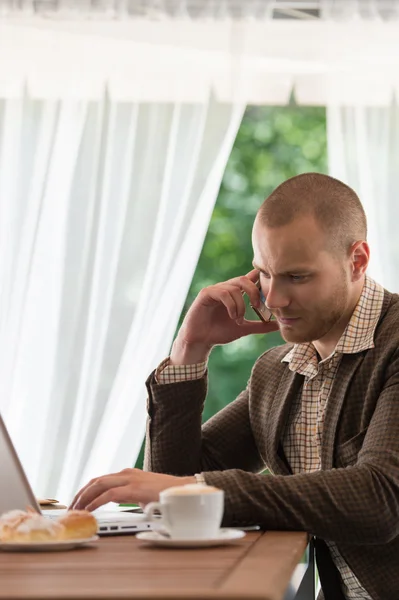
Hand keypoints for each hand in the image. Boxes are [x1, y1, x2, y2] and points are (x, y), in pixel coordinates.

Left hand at [69, 468, 195, 511]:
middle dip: (81, 493)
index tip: (77, 501)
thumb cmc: (164, 493)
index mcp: (127, 474)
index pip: (100, 479)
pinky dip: (96, 502)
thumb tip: (121, 506)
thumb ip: (130, 497)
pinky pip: (109, 495)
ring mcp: (129, 479)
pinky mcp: (133, 489)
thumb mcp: (142, 494)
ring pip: (99, 485)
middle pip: (95, 480)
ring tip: (76, 510)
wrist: (182, 489)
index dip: (86, 490)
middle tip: (71, 507)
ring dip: (85, 498)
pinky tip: (90, 510)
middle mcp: (126, 473)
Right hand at [171, 269, 278, 363]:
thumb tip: (279, 325)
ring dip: (241, 305)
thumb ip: (260, 325)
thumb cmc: (219, 333)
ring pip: (234, 287)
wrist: (200, 341)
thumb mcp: (244, 328)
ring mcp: (215, 290)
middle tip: (258, 306)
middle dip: (254, 292)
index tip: (269, 291)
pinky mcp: (206, 294)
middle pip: (244, 279)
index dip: (260, 279)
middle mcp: (225, 288)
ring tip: (239, 319)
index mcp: (234, 293)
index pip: (249, 278)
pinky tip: (232, 316)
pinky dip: (231, 305)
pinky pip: (223, 292)